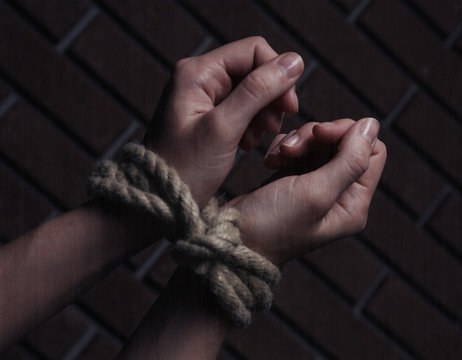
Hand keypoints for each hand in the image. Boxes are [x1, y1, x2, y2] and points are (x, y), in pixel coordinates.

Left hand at [143, 37, 303, 205]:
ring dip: (262, 114)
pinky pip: (242, 109)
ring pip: (252, 91)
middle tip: (272, 128)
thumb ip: (258, 91)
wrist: (158, 203)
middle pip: (254, 70)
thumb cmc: (184, 168)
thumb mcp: (224, 128)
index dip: (278, 75)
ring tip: (254, 140)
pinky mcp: (208, 116)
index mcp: (198, 72)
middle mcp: (200, 78)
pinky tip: (247, 144)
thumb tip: (294, 61)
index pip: (254, 51)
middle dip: (270, 98)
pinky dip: (251, 124)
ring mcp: (203, 97)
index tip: (289, 108)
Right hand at [226, 118, 385, 264]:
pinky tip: (269, 160)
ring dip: (298, 141)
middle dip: (316, 137)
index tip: (319, 134)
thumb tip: (373, 124)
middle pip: (345, 142)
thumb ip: (350, 160)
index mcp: (354, 203)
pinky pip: (300, 148)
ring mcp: (317, 185)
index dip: (349, 134)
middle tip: (290, 148)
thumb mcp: (316, 192)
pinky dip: (285, 146)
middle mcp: (341, 194)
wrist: (231, 239)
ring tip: (276, 157)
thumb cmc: (272, 224)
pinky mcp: (295, 178)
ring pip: (320, 142)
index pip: (373, 151)